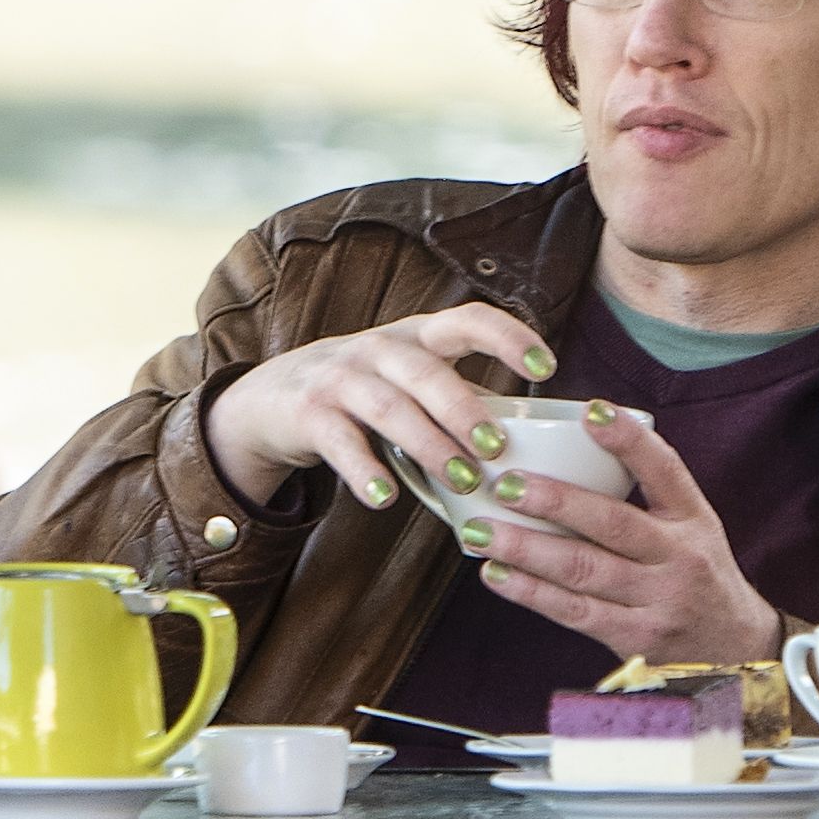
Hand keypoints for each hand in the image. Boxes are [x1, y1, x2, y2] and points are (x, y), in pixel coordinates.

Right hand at [207, 311, 566, 521]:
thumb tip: (533, 444)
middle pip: (426, 371)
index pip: (467, 320)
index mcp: (416, 337)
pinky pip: (340, 443)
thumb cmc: (364, 392)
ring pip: (389, 408)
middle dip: (464, 408)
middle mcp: (378, 349)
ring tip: (463, 480)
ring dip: (429, 444)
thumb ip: (458, 401)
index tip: (547, 367)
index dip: (508, 336)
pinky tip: (386, 498)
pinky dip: (365, 471)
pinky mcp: (309, 414)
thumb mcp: (409, 381)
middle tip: (497, 447)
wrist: (271, 398)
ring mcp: (340, 379)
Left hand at [453, 402, 778, 686]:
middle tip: (504, 483)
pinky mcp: (635, 640)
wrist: (736, 652)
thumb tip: (578, 438)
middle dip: (554, 501)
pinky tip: (497, 574)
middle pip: (613, 523)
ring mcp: (659, 603)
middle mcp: (680, 559)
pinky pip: (575, 612)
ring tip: (481, 530)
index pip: (665, 471)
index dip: (629, 440)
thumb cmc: (698, 575)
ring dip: (526, 549)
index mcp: (693, 519)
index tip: (591, 412)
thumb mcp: (693, 527)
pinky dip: (531, 593)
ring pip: (584, 570)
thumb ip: (649, 491)